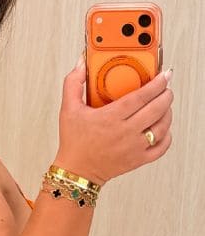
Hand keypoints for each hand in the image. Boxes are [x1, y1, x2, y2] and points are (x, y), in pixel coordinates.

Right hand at [56, 58, 173, 184]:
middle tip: (165, 89)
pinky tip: (162, 127)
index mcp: (110, 118)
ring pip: (163, 126)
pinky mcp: (138, 160)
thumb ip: (73, 84)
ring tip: (164, 105)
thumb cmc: (73, 142)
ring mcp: (134, 147)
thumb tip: (81, 64)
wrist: (76, 171)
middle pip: (157, 108)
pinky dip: (167, 135)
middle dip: (166, 95)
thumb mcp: (68, 110)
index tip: (163, 76)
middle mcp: (125, 132)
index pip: (142, 96)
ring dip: (167, 112)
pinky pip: (162, 146)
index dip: (157, 83)